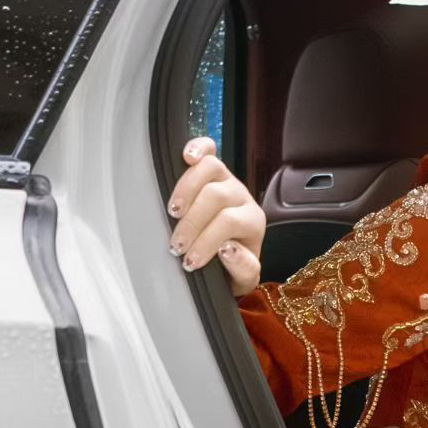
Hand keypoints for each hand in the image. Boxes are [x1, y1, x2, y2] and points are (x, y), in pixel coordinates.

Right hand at [166, 135, 264, 297]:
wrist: (227, 257)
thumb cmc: (231, 267)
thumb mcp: (242, 279)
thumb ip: (242, 268)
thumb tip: (227, 249)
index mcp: (253, 222)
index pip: (228, 222)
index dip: (206, 241)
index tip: (189, 262)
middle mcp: (242, 197)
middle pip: (215, 196)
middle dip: (192, 223)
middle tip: (176, 245)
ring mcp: (227, 179)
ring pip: (210, 168)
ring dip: (186, 189)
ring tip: (173, 212)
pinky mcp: (212, 170)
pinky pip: (208, 150)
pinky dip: (197, 148)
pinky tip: (186, 157)